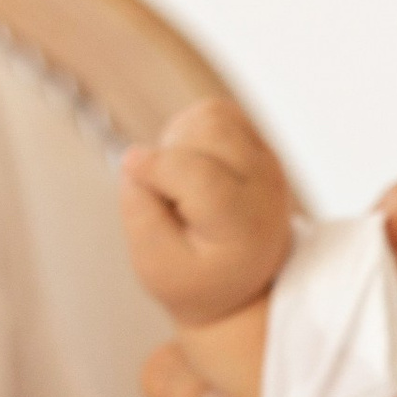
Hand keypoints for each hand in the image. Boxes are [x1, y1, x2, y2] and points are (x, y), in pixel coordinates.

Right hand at [118, 96, 293, 326]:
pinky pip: (216, 114)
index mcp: (245, 228)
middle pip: (211, 134)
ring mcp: (266, 163)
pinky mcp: (258, 146)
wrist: (238, 282)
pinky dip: (191, 131)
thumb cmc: (195, 277)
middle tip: (164, 192)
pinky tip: (187, 165)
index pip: (203, 177)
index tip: (130, 168)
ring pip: (213, 117)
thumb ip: (141, 217)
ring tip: (176, 180)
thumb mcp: (157, 267)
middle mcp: (265, 189)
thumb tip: (135, 161)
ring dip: (180, 140)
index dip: (158, 166)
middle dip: (171, 154)